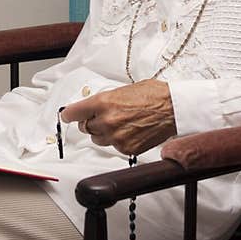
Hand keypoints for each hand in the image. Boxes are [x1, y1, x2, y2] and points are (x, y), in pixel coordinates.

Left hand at [60, 79, 176, 155]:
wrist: (174, 108)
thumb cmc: (154, 95)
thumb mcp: (124, 90)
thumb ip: (105, 100)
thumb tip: (94, 107)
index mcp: (103, 103)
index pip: (73, 113)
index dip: (69, 115)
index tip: (67, 116)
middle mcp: (107, 121)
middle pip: (85, 128)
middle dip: (92, 122)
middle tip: (105, 117)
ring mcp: (116, 137)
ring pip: (98, 139)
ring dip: (104, 133)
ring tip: (122, 123)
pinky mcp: (127, 149)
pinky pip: (115, 147)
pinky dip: (119, 141)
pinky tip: (131, 131)